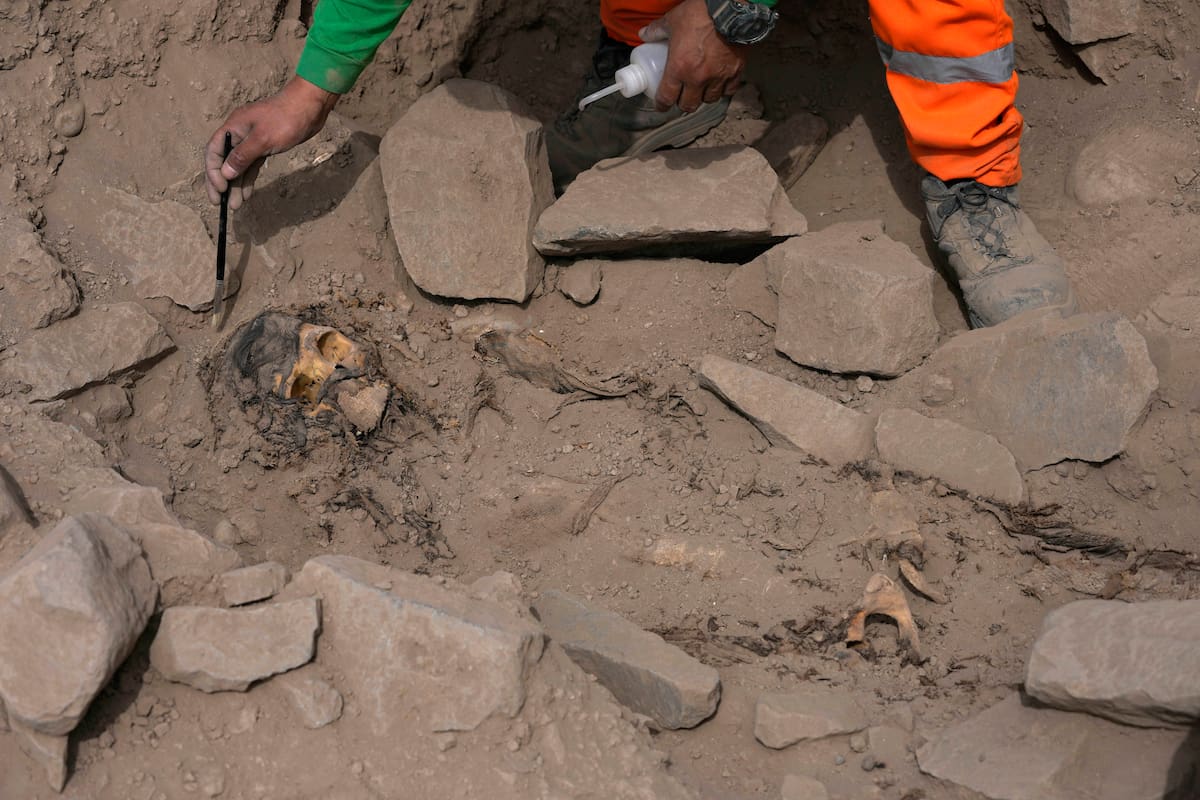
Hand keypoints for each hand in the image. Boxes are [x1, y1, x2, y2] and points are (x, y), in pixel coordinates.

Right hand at [204, 76, 339, 209]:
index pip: (214, 152)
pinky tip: (247, 193)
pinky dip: (249, 179)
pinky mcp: (265, 146)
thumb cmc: (286, 119)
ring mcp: (252, 141)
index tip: (220, 190)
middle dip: (221, 183)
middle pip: (223, 161)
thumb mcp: (263, 139)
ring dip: (236, 185)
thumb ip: (243, 156)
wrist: (310, 107)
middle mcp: (239, 134)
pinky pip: (251, 166)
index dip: (213, 172)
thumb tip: (225, 173)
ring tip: (236, 205)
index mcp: (233, 127)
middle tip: (220, 204)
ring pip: (239, 166)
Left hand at [639, 0, 746, 113]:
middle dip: (683, 103)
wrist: (729, 9)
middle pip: (688, 105)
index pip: (666, 97)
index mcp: (679, 68)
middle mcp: (698, 78)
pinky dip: (723, 89)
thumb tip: (645, 34)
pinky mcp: (735, 71)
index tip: (661, 104)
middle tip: (681, 96)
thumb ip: (656, 30)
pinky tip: (719, 83)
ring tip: (700, 89)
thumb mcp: (672, 20)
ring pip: (709, 99)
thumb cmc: (700, 14)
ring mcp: (718, 77)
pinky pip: (729, 90)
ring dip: (703, 97)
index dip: (662, 104)